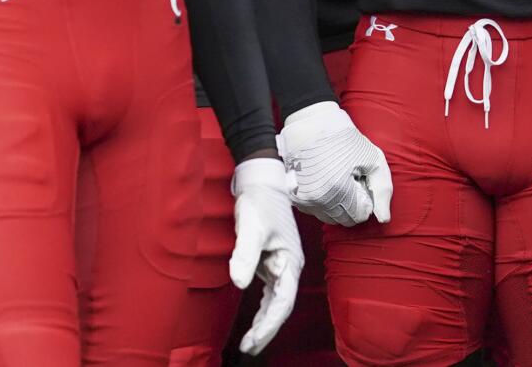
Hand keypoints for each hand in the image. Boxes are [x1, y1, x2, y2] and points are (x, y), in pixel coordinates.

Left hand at [229, 157, 303, 354]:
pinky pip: (271, 293)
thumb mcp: (251, 227)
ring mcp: (282, 265)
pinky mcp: (273, 262)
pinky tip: (255, 321)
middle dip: (266, 330)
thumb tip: (240, 283)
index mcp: (291, 261)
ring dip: (265, 323)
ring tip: (250, 343)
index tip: (253, 341)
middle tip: (249, 349)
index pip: (282, 302)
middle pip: (281, 306)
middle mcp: (290, 266)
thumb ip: (245, 255)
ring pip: (276, 302)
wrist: (261, 182)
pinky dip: (263, 310)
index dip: (269, 325)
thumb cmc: (260, 202)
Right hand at [277, 101, 392, 225]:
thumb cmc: (345, 138)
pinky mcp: (294, 197)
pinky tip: (324, 179)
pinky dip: (323, 200)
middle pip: (344, 219)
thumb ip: (382, 191)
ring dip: (337, 203)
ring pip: (329, 217)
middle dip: (351, 202)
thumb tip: (384, 220)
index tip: (359, 178)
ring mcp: (302, 200)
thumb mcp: (373, 159)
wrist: (311, 122)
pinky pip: (315, 210)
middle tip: (349, 177)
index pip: (359, 216)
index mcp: (337, 191)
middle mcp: (316, 200)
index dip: (364, 197)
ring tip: (336, 177)